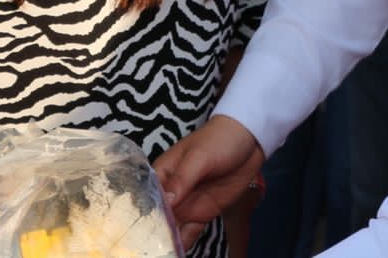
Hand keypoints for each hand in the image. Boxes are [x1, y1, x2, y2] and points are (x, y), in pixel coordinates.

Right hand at [155, 115, 265, 247]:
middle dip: (152, 235)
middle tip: (150, 250)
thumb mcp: (199, 157)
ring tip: (161, 255)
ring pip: (171, 228)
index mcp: (162, 174)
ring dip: (166, 242)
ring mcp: (186, 205)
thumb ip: (182, 180)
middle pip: (157, 218)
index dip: (142, 215)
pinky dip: (183, 244)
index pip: (147, 198)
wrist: (249, 142)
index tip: (139, 234)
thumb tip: (165, 203)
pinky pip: (189, 232)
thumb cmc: (218, 141)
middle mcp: (170, 193)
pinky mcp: (202, 214)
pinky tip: (177, 254)